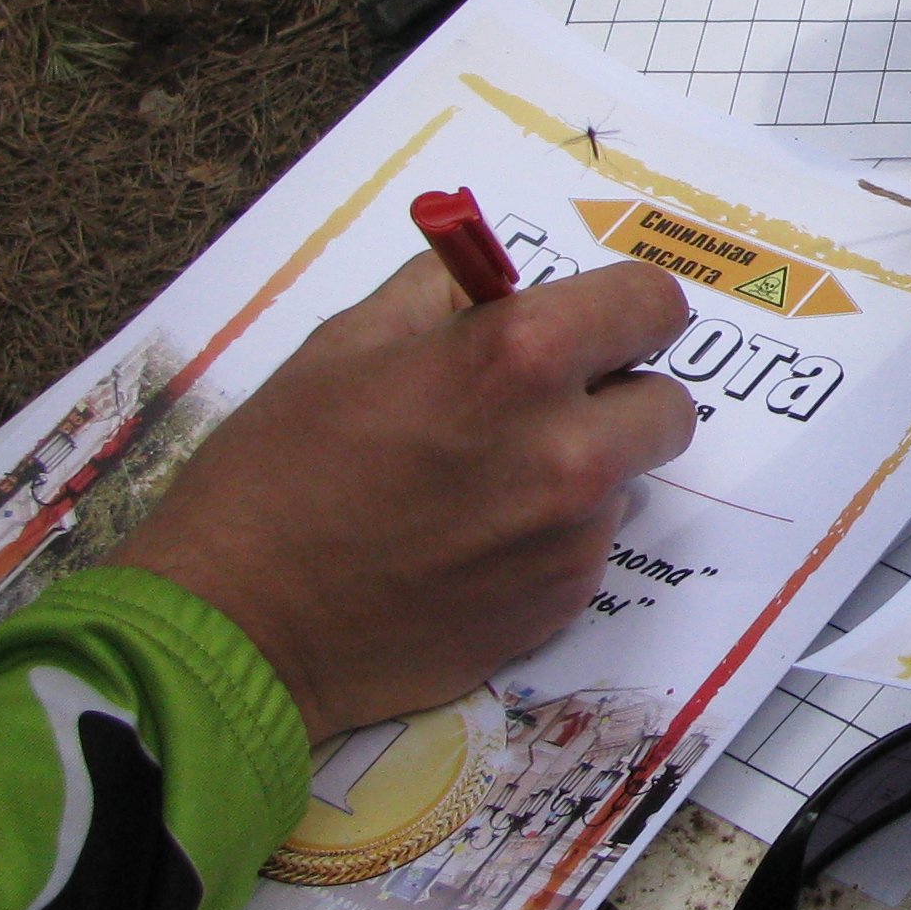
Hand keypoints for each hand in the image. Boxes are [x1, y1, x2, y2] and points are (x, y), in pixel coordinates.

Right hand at [113, 256, 695, 742]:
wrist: (242, 622)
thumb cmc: (277, 468)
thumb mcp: (350, 339)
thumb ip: (451, 297)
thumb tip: (506, 287)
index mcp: (519, 359)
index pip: (654, 305)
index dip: (623, 312)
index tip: (593, 327)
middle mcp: (568, 448)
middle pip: (668, 405)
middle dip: (617, 396)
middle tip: (541, 407)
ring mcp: (572, 537)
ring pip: (625, 480)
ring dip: (578, 471)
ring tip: (477, 485)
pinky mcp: (562, 603)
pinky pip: (586, 545)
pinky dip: (547, 537)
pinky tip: (466, 544)